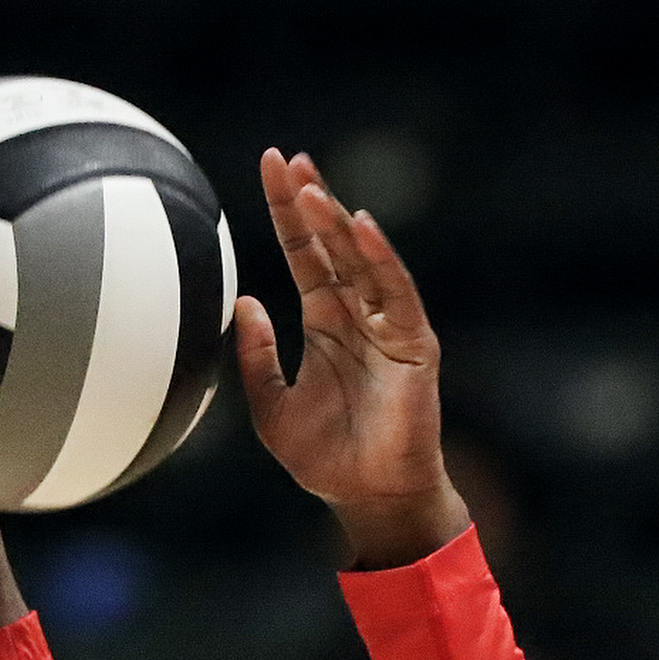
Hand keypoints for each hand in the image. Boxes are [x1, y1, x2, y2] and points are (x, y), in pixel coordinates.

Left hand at [237, 149, 469, 569]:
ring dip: (337, 222)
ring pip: (361, 260)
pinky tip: (361, 228)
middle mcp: (358, 315)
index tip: (270, 168)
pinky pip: (398, 293)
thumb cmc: (327, 459)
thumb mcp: (271, 409)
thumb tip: (243, 302)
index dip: (286, 213)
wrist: (370, 499)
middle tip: (287, 160)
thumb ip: (256, 358)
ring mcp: (389, 326)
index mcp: (325, 322)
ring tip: (310, 188)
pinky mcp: (414, 345)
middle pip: (332, 244)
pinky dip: (381, 259)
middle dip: (310, 202)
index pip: (304, 253)